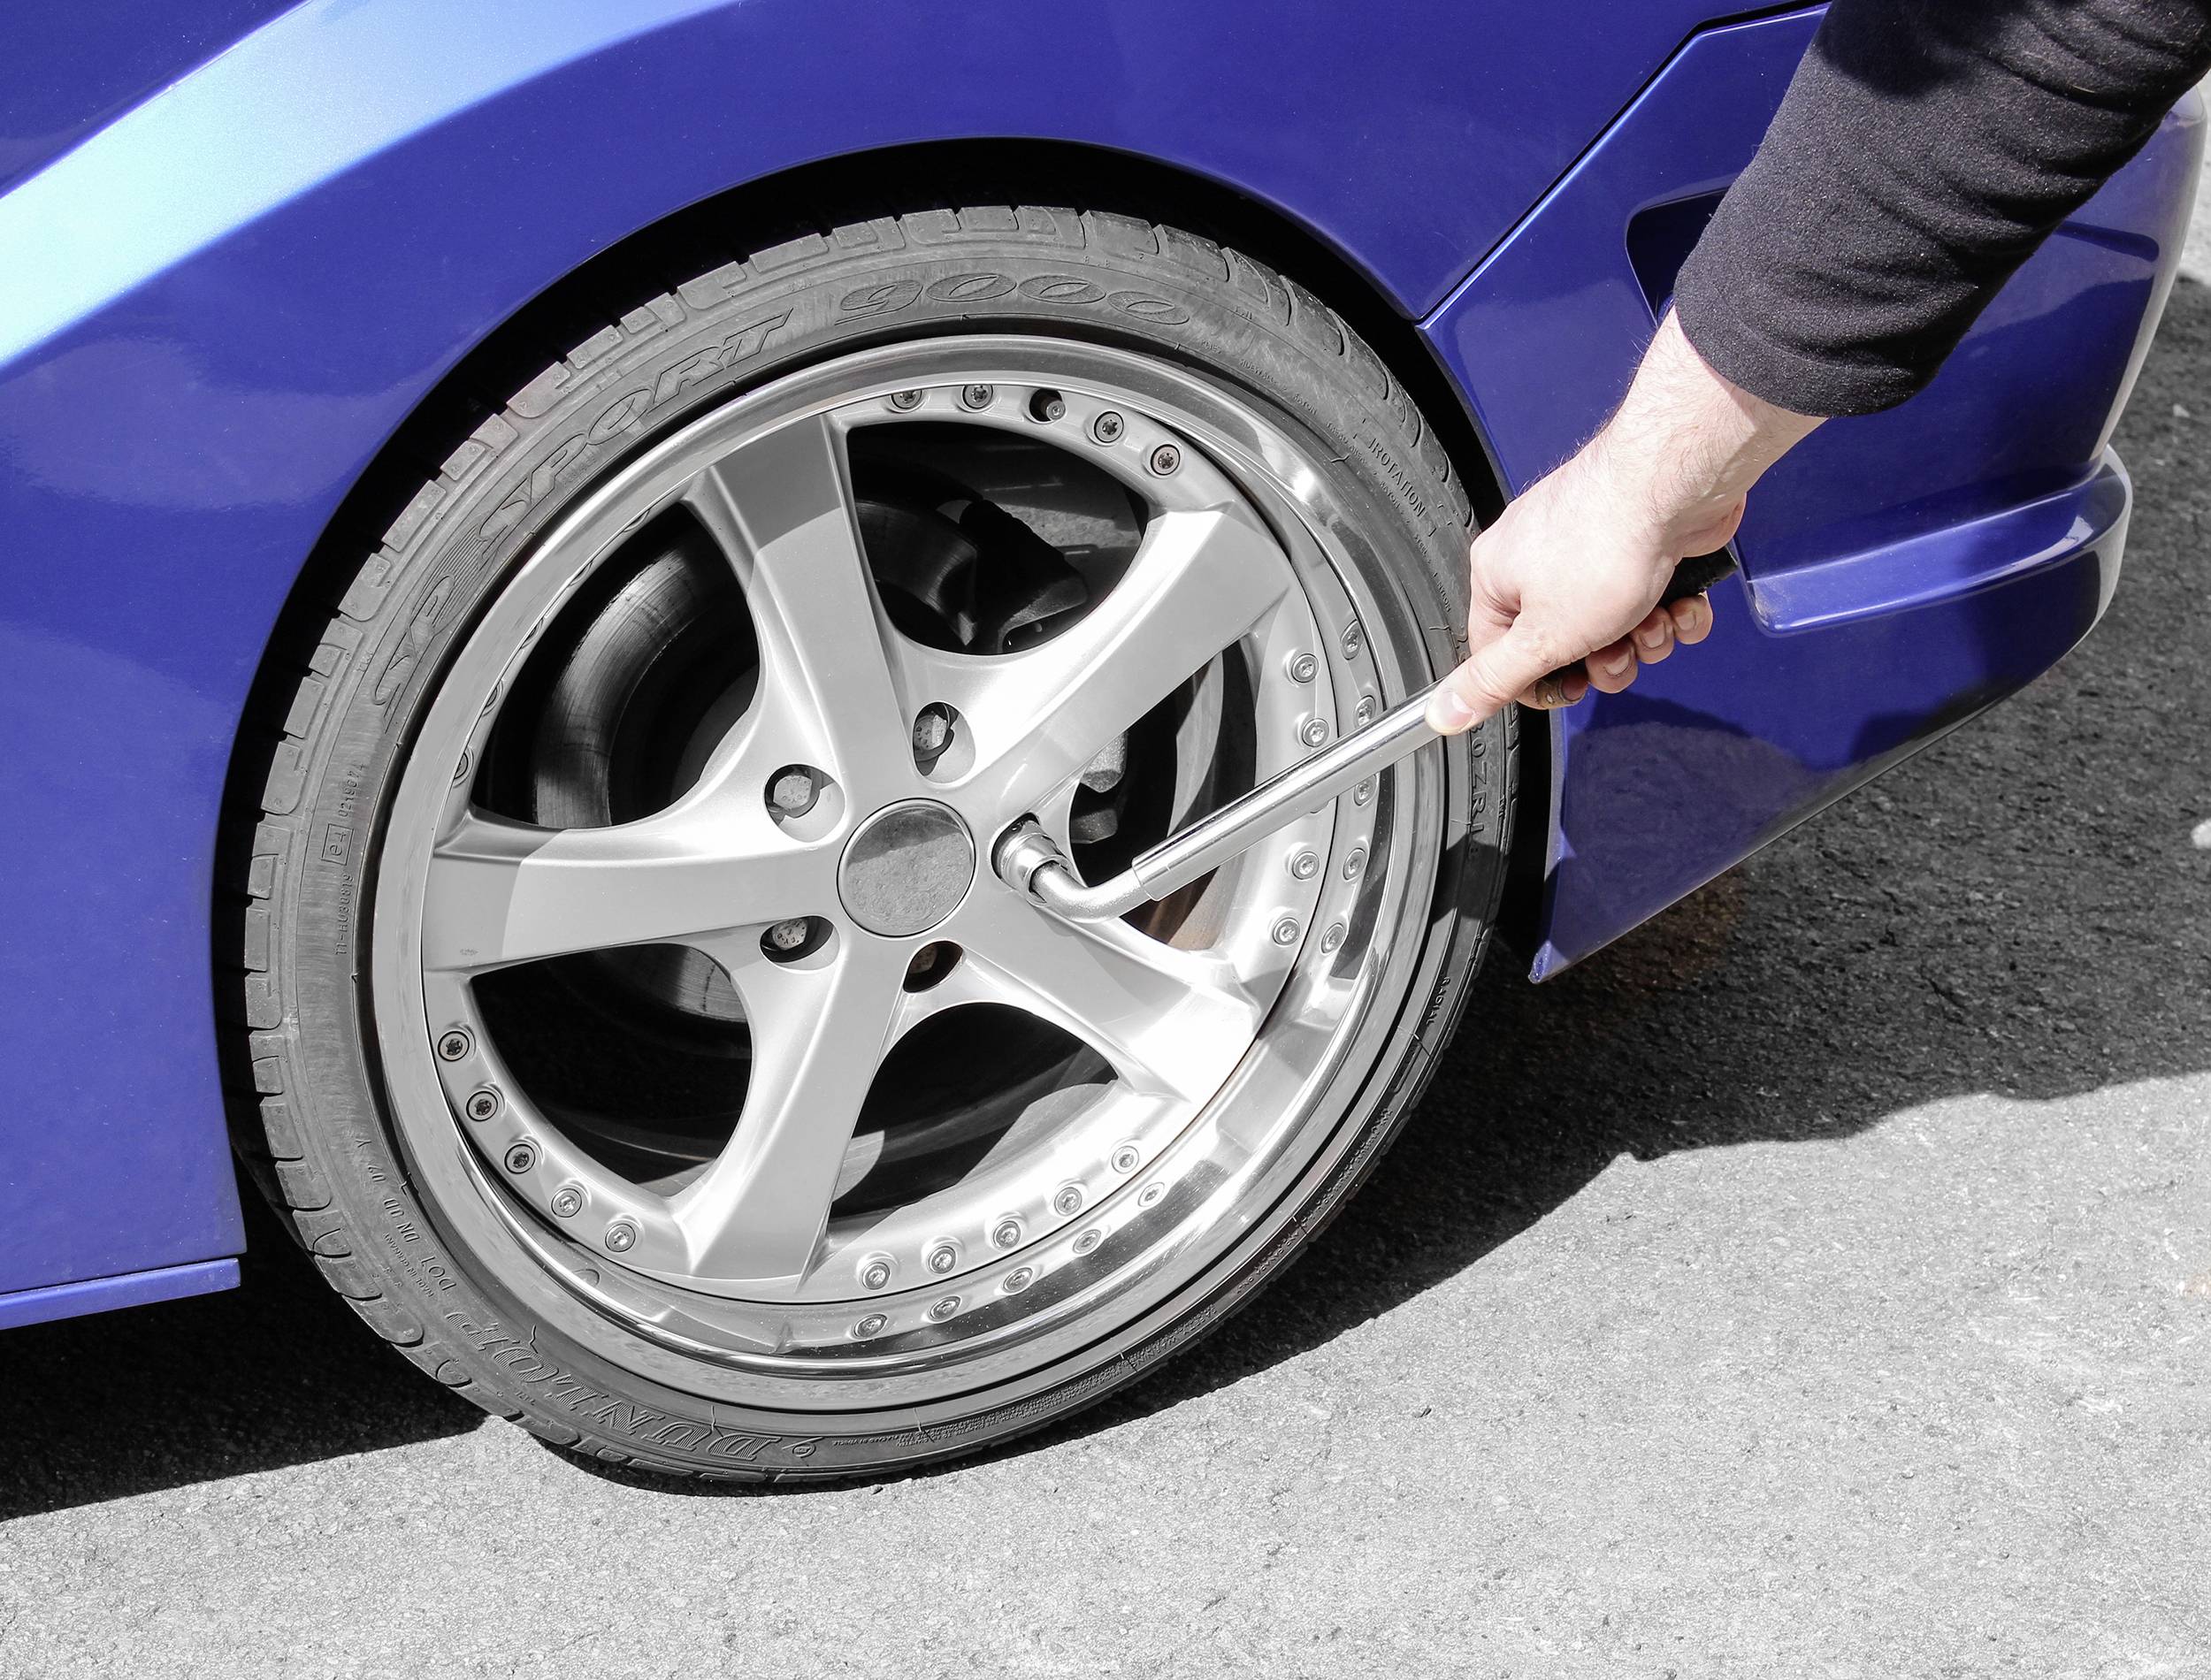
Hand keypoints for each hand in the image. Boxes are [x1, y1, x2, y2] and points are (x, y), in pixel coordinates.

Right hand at [1426, 312, 1822, 733]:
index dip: (1540, 683)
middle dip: (1605, 659)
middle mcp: (1540, 557)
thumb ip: (1492, 681)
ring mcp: (1593, 546)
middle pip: (1565, 645)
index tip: (1571, 689)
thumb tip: (1441, 712)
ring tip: (1654, 616)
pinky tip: (1681, 599)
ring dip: (1645, 637)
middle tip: (1617, 648)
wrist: (1675, 486)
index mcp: (1498, 575)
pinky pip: (1654, 598)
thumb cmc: (1604, 543)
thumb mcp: (1540, 639)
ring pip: (1616, 626)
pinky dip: (1673, 609)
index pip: (1500, 654)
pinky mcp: (1643, 542)